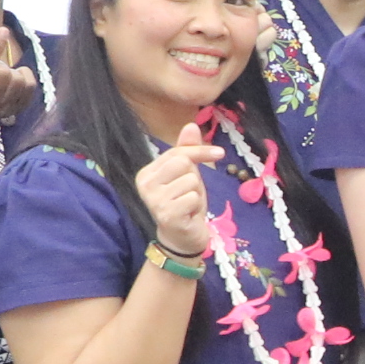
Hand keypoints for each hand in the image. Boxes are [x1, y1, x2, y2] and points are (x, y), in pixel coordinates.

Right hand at [135, 128, 219, 259]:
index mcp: (146, 173)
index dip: (200, 151)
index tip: (219, 153)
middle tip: (190, 192)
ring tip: (188, 204)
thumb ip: (187, 150)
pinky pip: (193, 197)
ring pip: (191, 180)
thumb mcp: (188, 174)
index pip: (177, 152)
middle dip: (194, 176)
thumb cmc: (184, 204)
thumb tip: (191, 125)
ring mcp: (154, 200)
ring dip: (196, 193)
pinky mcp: (166, 214)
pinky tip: (188, 215)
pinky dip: (197, 206)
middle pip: (183, 162)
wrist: (182, 238)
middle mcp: (145, 185)